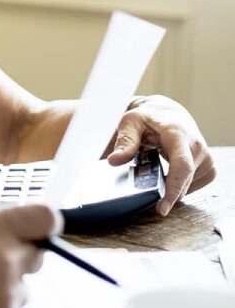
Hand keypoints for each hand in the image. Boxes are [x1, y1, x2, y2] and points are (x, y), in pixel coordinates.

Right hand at [0, 204, 59, 307]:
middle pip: (36, 253)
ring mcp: (4, 296)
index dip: (40, 220)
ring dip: (5, 281)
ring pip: (22, 284)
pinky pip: (9, 304)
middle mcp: (3, 263)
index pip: (43, 218)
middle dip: (19, 252)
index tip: (37, 224)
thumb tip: (8, 224)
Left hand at [106, 95, 215, 215]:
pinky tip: (164, 177)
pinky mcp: (208, 167)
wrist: (168, 113)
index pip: (181, 166)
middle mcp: (197, 147)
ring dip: (169, 188)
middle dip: (164, 195)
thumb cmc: (148, 117)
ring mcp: (206, 158)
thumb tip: (113, 161)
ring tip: (153, 175)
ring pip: (187, 186)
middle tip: (145, 200)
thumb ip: (124, 141)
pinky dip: (177, 186)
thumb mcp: (130, 123)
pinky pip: (192, 186)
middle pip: (184, 181)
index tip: (161, 209)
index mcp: (179, 135)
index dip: (173, 189)